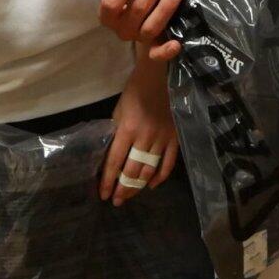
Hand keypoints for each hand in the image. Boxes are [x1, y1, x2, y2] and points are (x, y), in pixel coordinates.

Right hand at [98, 0, 183, 63]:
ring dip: (165, 6)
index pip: (110, 2)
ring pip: (151, 26)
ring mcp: (138, 40)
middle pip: (137, 9)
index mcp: (109, 14)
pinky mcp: (154, 52)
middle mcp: (122, 29)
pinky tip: (177, 43)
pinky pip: (158, 55)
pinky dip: (166, 50)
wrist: (145, 30)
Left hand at [100, 61, 179, 206]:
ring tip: (130, 195)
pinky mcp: (175, 138)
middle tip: (117, 201)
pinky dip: (160, 176)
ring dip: (138, 186)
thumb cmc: (135, 91)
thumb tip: (112, 156)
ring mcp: (162, 138)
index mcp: (127, 129)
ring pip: (149, 170)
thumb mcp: (119, 110)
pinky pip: (168, 163)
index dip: (108, 180)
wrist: (161, 77)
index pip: (115, 161)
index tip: (103, 195)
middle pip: (132, 170)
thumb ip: (116, 134)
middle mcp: (144, 137)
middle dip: (123, 188)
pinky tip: (152, 185)